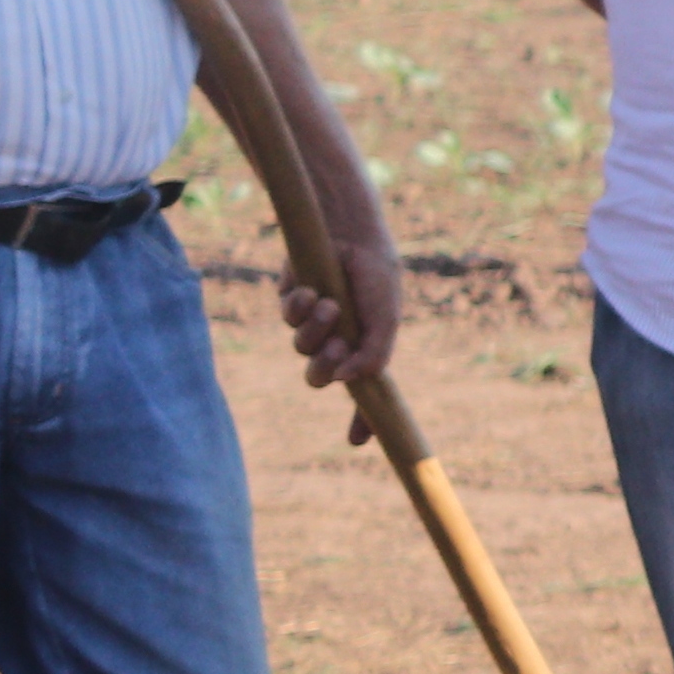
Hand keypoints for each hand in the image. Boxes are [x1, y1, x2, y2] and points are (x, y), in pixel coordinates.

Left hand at [279, 227, 399, 430]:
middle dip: (326, 367)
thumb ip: (374, 354)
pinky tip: (309, 290)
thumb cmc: (374, 274)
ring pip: (302, 349)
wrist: (350, 233)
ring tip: (328, 304)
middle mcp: (338, 339)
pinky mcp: (291, 301)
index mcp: (365, 347)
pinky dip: (298, 308)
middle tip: (338, 348)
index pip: (363, 392)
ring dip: (315, 330)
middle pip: (320, 376)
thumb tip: (347, 382)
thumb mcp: (385, 318)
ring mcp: (313, 322)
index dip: (362, 418)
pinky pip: (287, 318)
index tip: (357, 440)